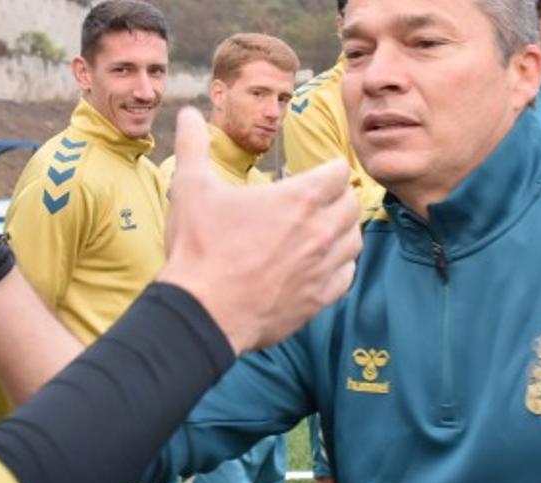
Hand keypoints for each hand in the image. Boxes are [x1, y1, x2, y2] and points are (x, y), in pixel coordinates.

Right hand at [159, 108, 361, 352]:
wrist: (202, 312)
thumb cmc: (199, 249)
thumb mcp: (191, 188)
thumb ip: (193, 145)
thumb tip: (185, 113)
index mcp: (297, 199)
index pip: (339, 171)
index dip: (328, 169)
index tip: (316, 174)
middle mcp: (319, 231)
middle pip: (352, 204)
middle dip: (339, 197)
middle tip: (319, 201)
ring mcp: (322, 267)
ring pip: (354, 240)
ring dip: (343, 230)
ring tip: (322, 230)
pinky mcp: (319, 298)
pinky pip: (347, 275)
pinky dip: (340, 266)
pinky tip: (321, 264)